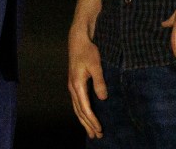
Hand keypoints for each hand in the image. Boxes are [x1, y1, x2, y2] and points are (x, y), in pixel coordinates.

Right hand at [68, 0, 107, 138]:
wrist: (78, 39)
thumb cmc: (88, 50)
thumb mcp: (96, 64)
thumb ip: (99, 81)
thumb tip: (103, 98)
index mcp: (77, 85)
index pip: (85, 108)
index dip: (92, 120)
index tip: (100, 129)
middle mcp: (73, 87)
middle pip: (79, 111)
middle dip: (88, 124)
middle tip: (97, 136)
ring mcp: (72, 86)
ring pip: (77, 108)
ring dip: (84, 120)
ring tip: (91, 131)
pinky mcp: (74, 83)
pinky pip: (77, 103)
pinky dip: (82, 112)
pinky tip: (86, 116)